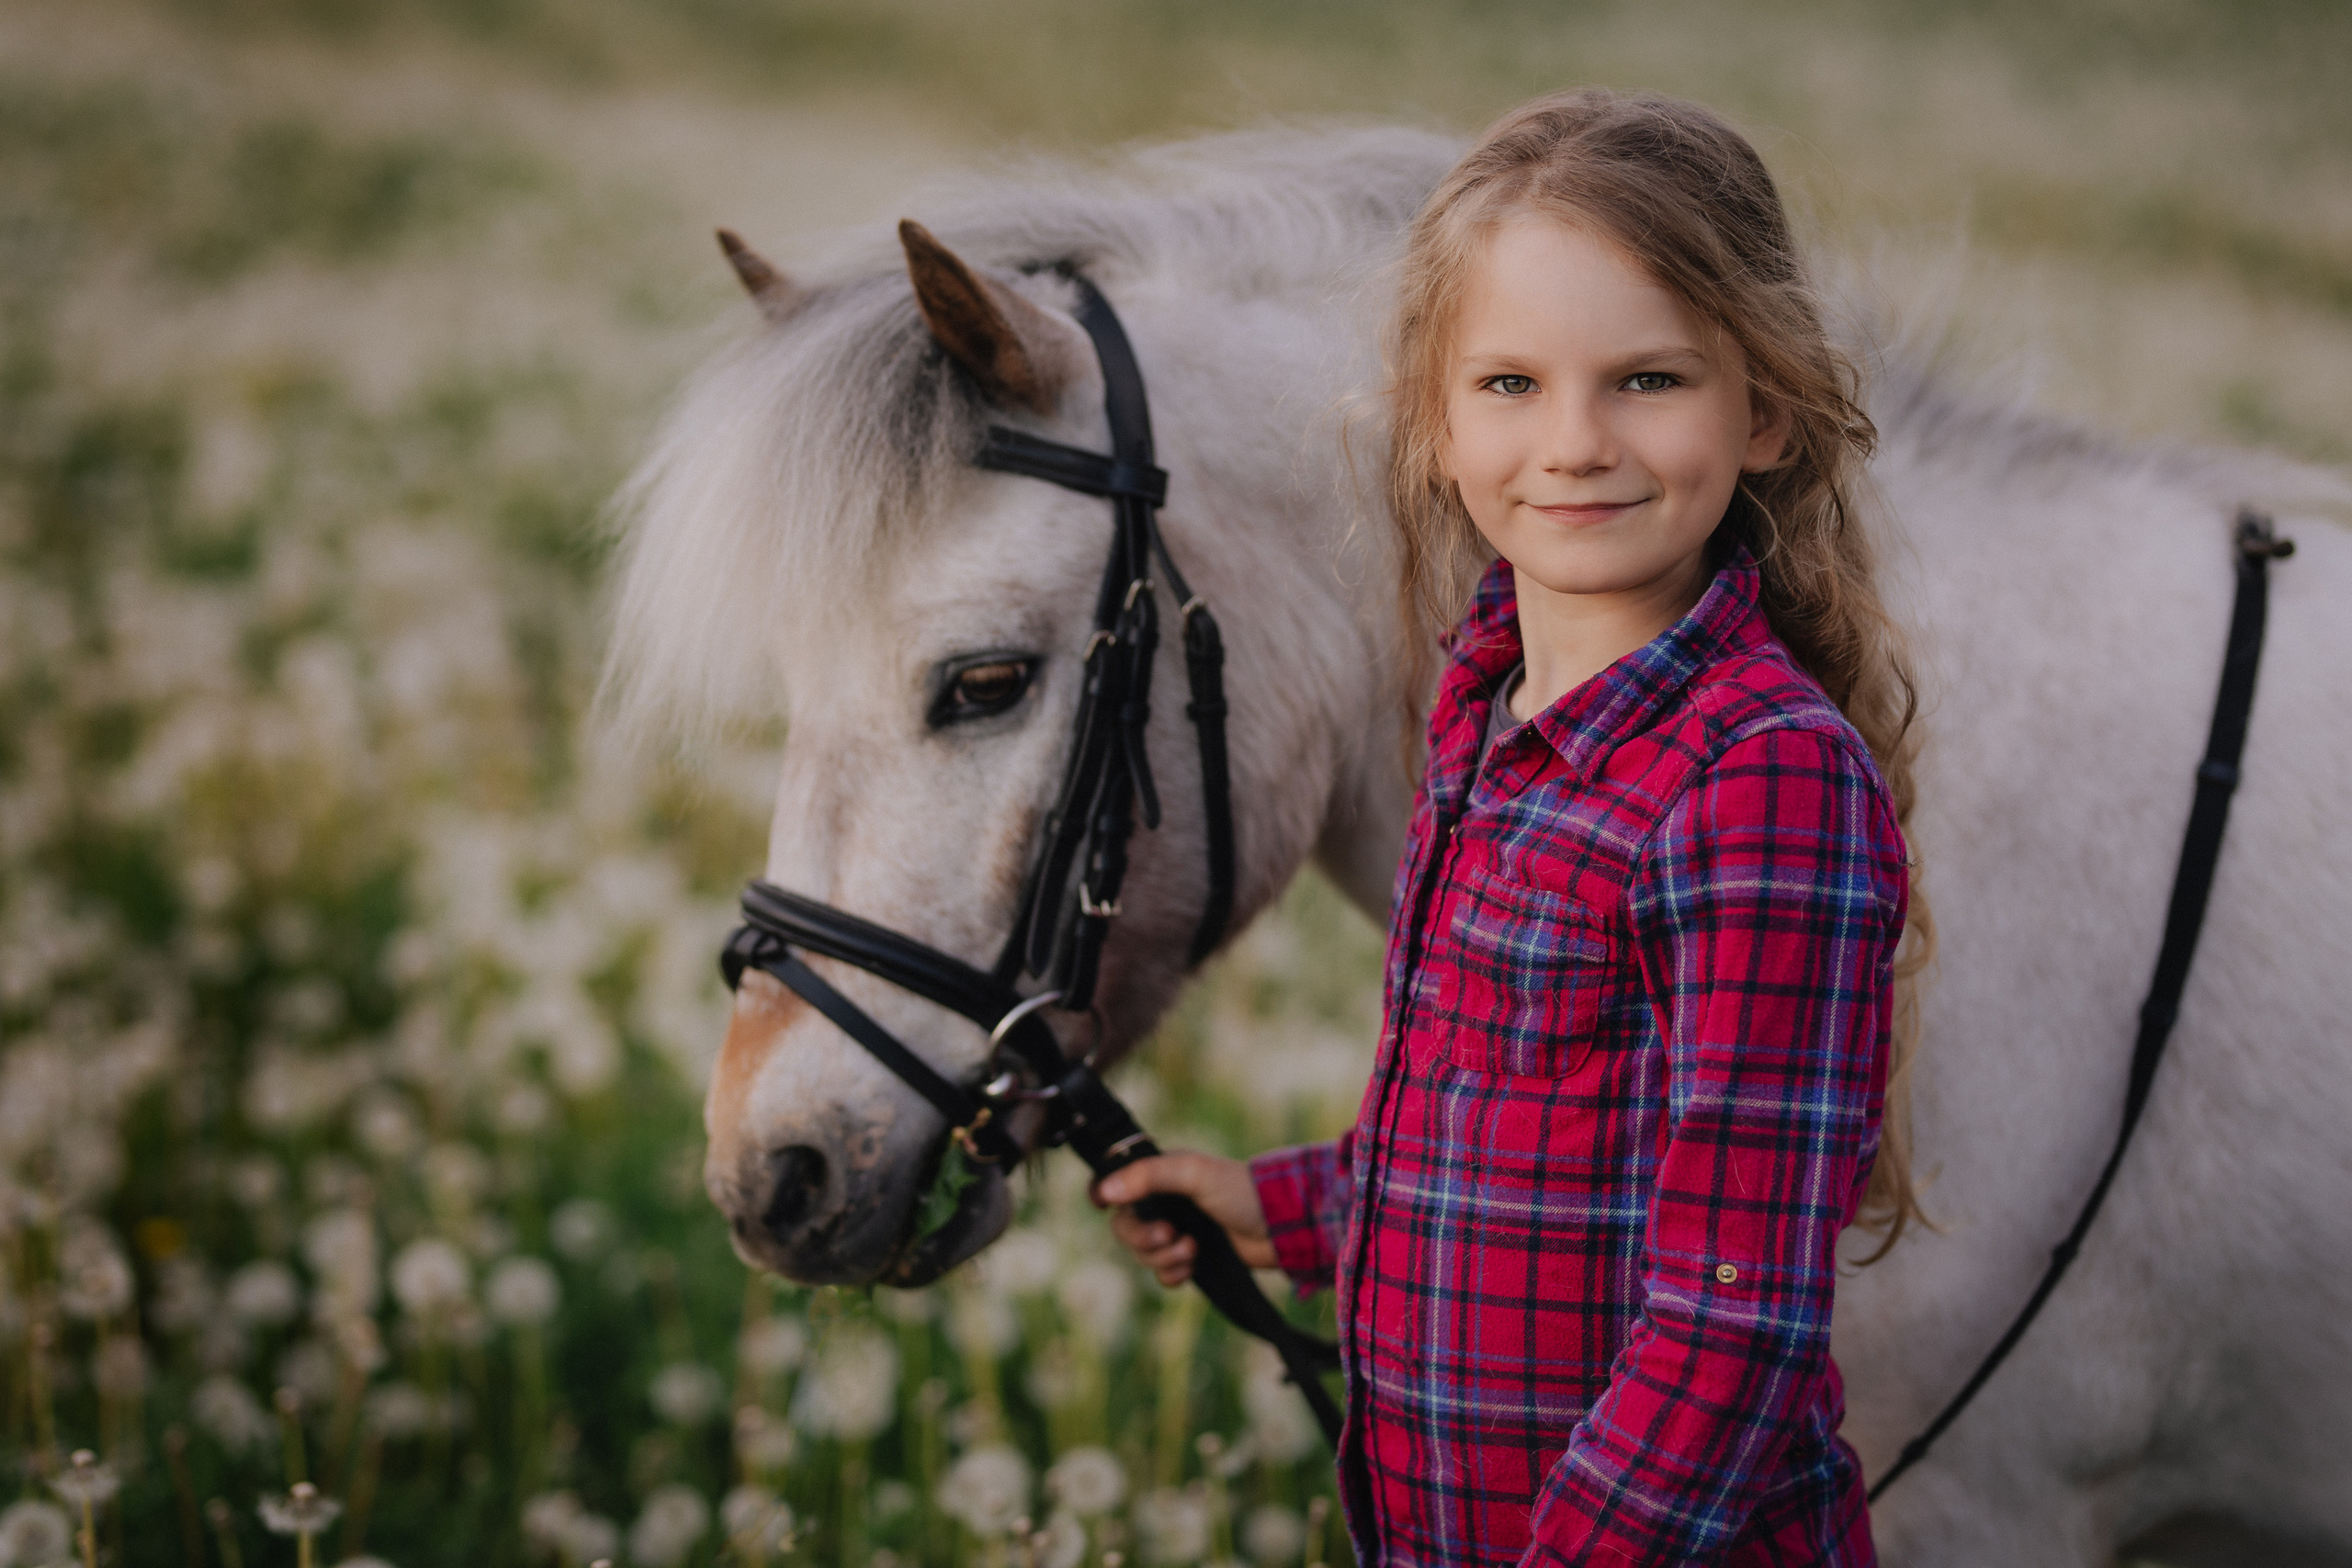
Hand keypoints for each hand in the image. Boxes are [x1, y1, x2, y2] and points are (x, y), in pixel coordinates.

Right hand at [1091, 1151, 1272, 1286]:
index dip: (1102, 1194)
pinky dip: (1172, 1274)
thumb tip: (1105, 1192)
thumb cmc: (1241, 1190)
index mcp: (1161, 1175)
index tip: (1101, 1205)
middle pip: (1125, 1227)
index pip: (1116, 1182)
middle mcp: (1164, 1203)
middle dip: (1143, 1238)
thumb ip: (1149, 1177)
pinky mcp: (1192, 1258)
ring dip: (1163, 1258)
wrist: (1281, 1227)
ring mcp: (1177, 1231)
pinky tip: (1193, 1267)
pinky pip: (1162, 1274)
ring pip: (1143, 1254)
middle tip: (1170, 1236)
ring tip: (1193, 1250)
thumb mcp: (1194, 1174)